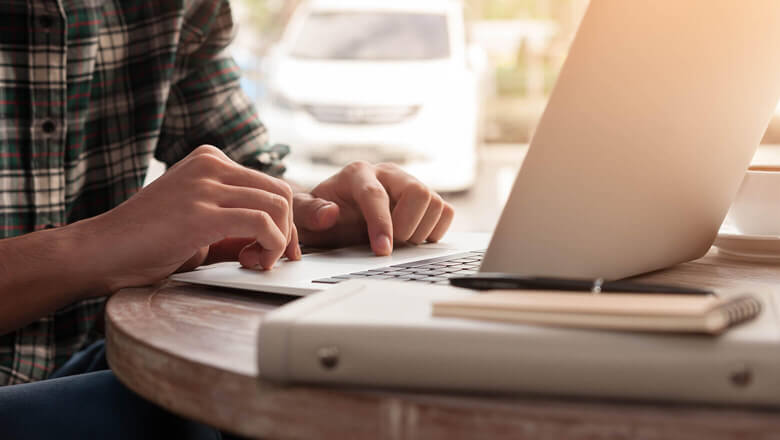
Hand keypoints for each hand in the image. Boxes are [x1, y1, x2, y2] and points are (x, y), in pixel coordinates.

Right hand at [80, 145, 299, 291]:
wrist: (99, 253)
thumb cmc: (145, 243)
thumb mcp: (200, 222)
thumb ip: (237, 222)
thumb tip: (280, 236)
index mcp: (210, 160)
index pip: (270, 184)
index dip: (284, 221)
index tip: (278, 249)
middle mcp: (210, 164)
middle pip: (281, 192)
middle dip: (287, 230)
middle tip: (273, 260)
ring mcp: (205, 185)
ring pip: (277, 205)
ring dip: (279, 241)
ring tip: (256, 263)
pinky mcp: (202, 212)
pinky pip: (262, 223)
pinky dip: (270, 246)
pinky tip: (252, 262)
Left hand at [293, 161, 453, 254]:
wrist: (336, 216)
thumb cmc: (323, 216)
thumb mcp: (306, 217)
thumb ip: (310, 213)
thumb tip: (329, 213)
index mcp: (358, 174)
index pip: (376, 195)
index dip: (382, 224)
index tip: (382, 251)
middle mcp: (388, 174)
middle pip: (416, 192)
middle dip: (406, 227)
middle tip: (391, 246)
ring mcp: (409, 185)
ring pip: (435, 202)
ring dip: (421, 231)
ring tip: (399, 242)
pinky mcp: (425, 200)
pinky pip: (445, 212)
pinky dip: (435, 230)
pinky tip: (414, 238)